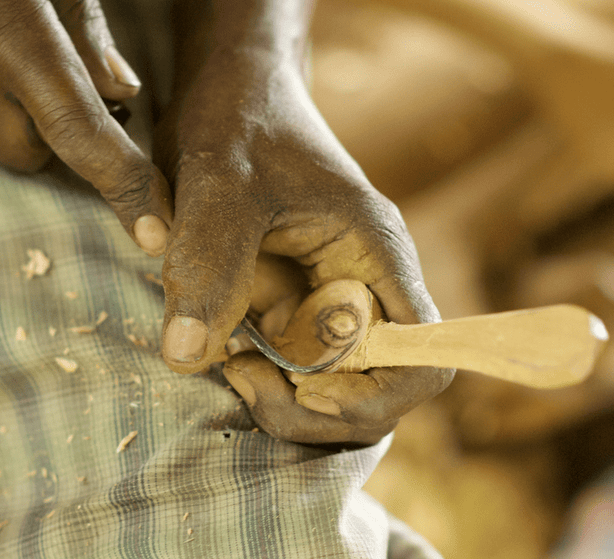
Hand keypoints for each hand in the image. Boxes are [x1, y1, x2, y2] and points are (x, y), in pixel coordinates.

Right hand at [0, 0, 171, 247]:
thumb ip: (86, 29)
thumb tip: (122, 93)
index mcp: (8, 30)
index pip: (79, 132)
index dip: (124, 186)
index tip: (155, 232)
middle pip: (29, 155)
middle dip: (60, 143)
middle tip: (81, 98)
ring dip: (14, 108)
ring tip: (12, 42)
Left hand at [154, 56, 453, 445]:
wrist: (231, 92)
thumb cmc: (239, 120)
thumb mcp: (218, 185)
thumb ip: (207, 265)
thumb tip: (189, 356)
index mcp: (376, 255)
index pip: (425, 355)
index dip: (377, 395)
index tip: (306, 387)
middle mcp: (367, 287)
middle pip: (377, 393)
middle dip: (313, 410)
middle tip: (242, 376)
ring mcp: (333, 303)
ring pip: (336, 393)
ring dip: (284, 400)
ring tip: (230, 363)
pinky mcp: (299, 310)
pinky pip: (297, 370)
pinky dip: (264, 380)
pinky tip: (223, 349)